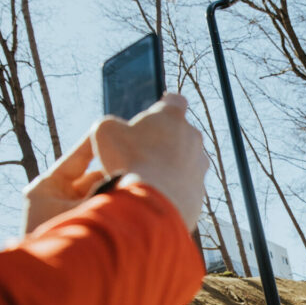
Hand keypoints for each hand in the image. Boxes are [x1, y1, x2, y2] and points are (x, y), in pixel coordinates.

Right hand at [23, 93, 207, 233]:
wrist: (153, 203)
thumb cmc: (128, 161)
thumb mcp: (105, 132)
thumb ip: (112, 124)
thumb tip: (115, 130)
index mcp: (173, 117)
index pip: (175, 101)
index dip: (164, 106)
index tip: (156, 113)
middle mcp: (194, 138)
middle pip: (181, 133)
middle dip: (165, 140)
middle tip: (143, 152)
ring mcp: (200, 165)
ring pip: (186, 161)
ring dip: (171, 166)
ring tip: (149, 177)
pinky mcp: (200, 190)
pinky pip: (185, 186)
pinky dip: (173, 188)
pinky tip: (156, 195)